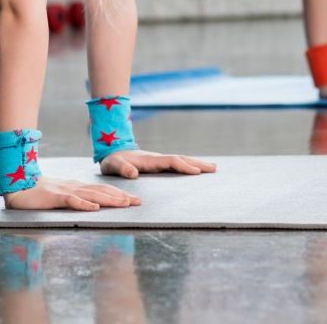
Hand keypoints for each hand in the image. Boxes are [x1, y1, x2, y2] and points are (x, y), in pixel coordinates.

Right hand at [4, 175, 140, 210]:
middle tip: (137, 202)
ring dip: (109, 200)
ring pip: (91, 196)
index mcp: (78, 187)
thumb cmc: (39, 194)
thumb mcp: (61, 198)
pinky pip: (71, 201)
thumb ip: (75, 202)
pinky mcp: (54, 197)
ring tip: (124, 204)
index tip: (133, 200)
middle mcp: (75, 187)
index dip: (118, 194)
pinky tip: (94, 208)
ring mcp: (65, 191)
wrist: (18, 185)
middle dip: (121, 197)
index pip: (102, 190)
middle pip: (102, 192)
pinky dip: (83, 205)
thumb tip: (90, 209)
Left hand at [100, 149, 216, 178]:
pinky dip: (189, 166)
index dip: (183, 166)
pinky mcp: (159, 164)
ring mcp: (160, 160)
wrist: (112, 151)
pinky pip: (177, 164)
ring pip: (181, 160)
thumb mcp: (113, 165)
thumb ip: (122, 168)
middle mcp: (158, 158)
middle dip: (197, 163)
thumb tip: (133, 173)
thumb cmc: (113, 161)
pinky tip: (196, 170)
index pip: (171, 162)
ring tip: (212, 168)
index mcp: (150, 160)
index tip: (197, 171)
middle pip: (181, 159)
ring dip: (196, 164)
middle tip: (214, 168)